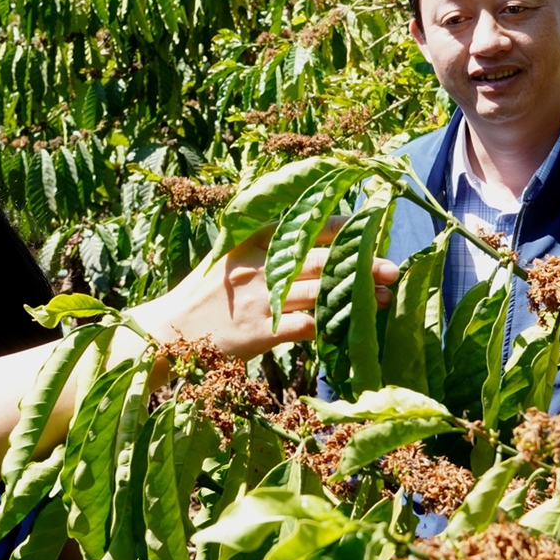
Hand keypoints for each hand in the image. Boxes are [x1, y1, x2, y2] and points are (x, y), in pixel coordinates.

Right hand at [131, 215, 398, 359]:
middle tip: (391, 267)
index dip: (344, 229)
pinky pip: (307, 325)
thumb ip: (266, 246)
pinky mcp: (261, 330)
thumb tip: (313, 237)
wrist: (168, 333)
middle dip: (360, 262)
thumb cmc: (204, 295)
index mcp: (253, 239)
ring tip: (381, 297)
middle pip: (321, 258)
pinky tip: (351, 326)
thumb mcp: (229, 256)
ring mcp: (260, 297)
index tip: (372, 229)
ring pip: (320, 292)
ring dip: (354, 295)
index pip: (307, 226)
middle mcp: (259, 263)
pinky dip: (332, 324)